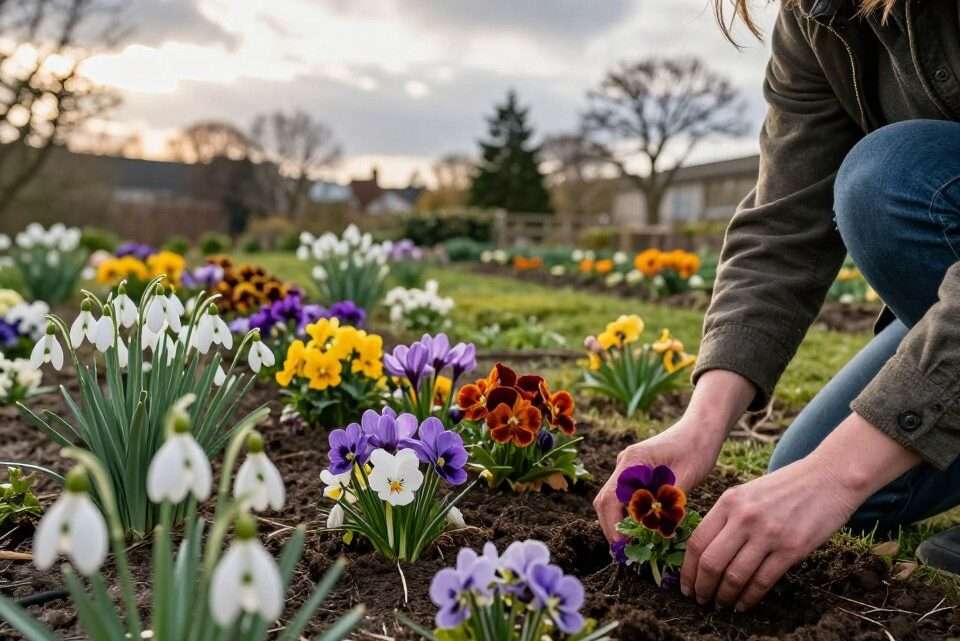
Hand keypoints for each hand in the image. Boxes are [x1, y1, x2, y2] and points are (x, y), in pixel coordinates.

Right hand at [593, 418, 719, 542]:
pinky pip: (626, 499)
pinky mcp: (636, 474)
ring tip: (636, 548)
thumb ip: (667, 504)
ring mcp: (628, 469)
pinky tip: (645, 531)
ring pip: (613, 502)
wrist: (702, 427)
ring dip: (621, 524)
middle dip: (613, 530)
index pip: (610, 499)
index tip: (624, 548)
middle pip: (605, 502)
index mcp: (631, 463)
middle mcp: (624, 465)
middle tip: (628, 555)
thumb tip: (654, 533)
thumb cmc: (697, 449)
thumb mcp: (686, 478)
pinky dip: (631, 516)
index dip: (613, 526)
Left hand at [680, 412, 920, 610]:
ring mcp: (768, 534)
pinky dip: (749, 598)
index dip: (687, 570)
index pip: (697, 542)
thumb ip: (727, 517)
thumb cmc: (785, 487)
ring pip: (735, 576)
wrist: (829, 477)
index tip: (685, 586)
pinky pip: (762, 581)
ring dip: (724, 597)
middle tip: (701, 600)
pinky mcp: (792, 549)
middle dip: (702, 588)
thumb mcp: (747, 493)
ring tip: (721, 605)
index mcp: (729, 501)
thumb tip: (704, 553)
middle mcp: (744, 517)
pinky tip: (744, 604)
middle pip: (710, 563)